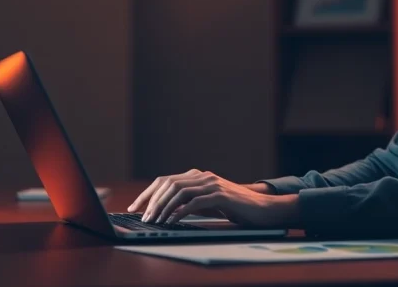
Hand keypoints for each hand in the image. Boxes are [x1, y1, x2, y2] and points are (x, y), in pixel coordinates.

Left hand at [127, 169, 299, 226]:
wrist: (262, 209)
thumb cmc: (235, 208)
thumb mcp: (208, 203)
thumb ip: (190, 202)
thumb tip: (166, 211)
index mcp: (198, 176)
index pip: (165, 180)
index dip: (148, 193)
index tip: (135, 207)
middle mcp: (203, 176)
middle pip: (169, 183)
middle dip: (152, 201)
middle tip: (144, 217)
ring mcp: (211, 183)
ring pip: (179, 191)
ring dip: (163, 207)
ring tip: (155, 221)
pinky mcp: (220, 195)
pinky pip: (194, 202)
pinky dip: (179, 212)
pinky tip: (172, 222)